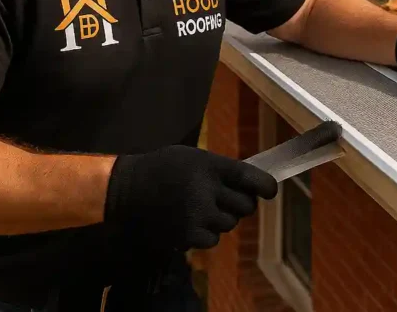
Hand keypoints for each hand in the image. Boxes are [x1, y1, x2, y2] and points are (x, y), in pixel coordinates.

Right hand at [103, 145, 277, 253]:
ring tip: (199, 208)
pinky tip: (189, 221)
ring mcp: (198, 215)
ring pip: (229, 224)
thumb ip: (221, 169)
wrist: (126, 190)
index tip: (270, 191)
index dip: (266, 187)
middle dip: (239, 204)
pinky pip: (212, 239)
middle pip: (245, 206)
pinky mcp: (188, 235)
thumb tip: (252, 182)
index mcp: (210, 166)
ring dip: (220, 219)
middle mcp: (207, 190)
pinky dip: (205, 234)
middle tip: (224, 199)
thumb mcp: (194, 158)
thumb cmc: (163, 168)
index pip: (251, 178)